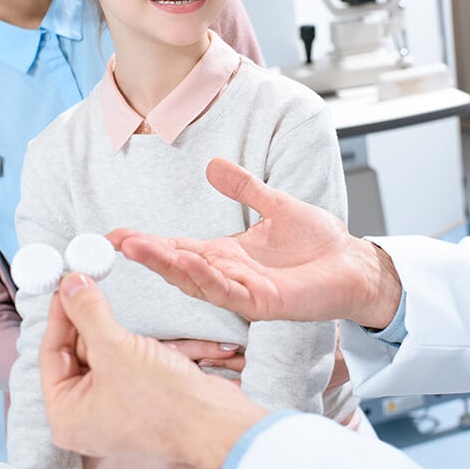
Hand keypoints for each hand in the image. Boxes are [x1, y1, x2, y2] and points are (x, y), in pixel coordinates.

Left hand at [40, 273, 267, 468]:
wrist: (212, 419)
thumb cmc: (161, 401)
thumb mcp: (116, 348)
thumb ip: (89, 313)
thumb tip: (70, 286)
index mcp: (67, 413)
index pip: (52, 354)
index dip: (60, 314)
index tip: (67, 284)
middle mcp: (88, 412)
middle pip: (78, 352)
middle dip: (88, 318)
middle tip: (90, 282)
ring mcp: (117, 403)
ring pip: (107, 352)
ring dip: (114, 327)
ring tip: (112, 297)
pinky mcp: (143, 393)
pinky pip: (129, 359)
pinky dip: (135, 341)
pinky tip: (142, 326)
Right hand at [108, 158, 401, 328]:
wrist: (353, 263)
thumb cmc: (318, 242)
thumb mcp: (276, 205)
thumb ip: (245, 188)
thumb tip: (213, 165)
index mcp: (228, 255)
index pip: (180, 249)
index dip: (150, 242)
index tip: (116, 233)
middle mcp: (230, 275)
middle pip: (180, 267)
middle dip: (149, 255)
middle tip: (117, 241)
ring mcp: (246, 292)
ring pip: (198, 281)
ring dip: (169, 266)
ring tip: (140, 248)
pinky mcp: (266, 303)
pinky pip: (231, 292)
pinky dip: (208, 278)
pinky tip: (190, 262)